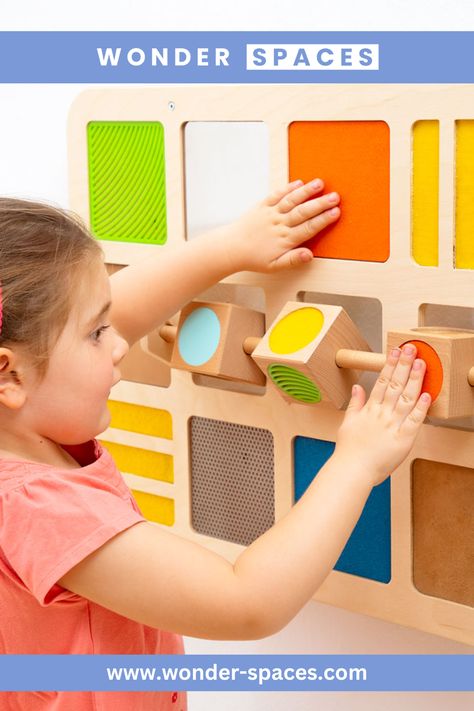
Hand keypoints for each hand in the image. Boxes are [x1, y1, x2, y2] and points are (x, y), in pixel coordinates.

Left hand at [222, 178, 339, 272]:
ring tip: (320, 183)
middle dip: (320, 204)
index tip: (336, 212)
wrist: (231, 248)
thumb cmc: (254, 258)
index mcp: (284, 240)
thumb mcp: (274, 266)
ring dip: (306, 191)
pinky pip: (276, 195)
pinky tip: (299, 182)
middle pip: (303, 212)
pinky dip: (288, 188)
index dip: (323, 220)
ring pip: (291, 200)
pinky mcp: (262, 206)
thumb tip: (309, 256)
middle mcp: (279, 224)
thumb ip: (292, 260)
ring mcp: (270, 213)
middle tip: (336, 196)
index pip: (308, 228)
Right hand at [334, 344, 430, 486]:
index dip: (389, 365)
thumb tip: (357, 387)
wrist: (352, 471)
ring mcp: (392, 426)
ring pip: (406, 398)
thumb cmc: (349, 450)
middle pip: (395, 385)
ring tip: (421, 364)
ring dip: (414, 380)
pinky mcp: (403, 440)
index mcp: (369, 410)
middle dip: (404, 365)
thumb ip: (355, 404)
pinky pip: (414, 421)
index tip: (395, 351)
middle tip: (412, 349)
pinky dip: (420, 408)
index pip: (382, 382)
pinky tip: (427, 395)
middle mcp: (381, 415)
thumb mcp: (348, 423)